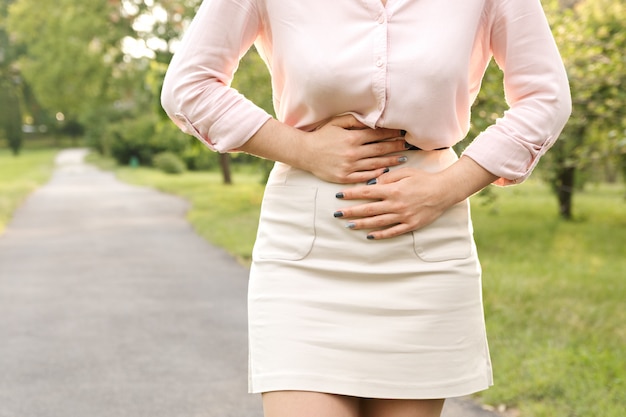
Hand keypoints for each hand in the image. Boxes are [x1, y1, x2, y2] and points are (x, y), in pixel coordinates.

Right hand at [302, 114, 407, 183]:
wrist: (305, 153)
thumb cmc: (322, 136)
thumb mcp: (337, 123)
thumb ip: (355, 121)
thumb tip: (373, 120)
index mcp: (352, 138)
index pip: (377, 135)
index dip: (392, 133)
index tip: (402, 132)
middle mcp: (353, 153)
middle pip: (380, 150)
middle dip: (396, 146)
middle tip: (408, 145)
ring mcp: (349, 166)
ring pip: (375, 164)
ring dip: (391, 161)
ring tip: (403, 158)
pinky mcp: (345, 177)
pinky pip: (365, 176)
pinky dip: (377, 174)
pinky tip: (386, 171)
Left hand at [334, 167, 452, 239]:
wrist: (444, 191)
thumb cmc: (424, 179)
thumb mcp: (405, 172)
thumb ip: (387, 177)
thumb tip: (372, 183)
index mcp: (393, 190)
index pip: (367, 192)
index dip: (351, 194)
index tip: (339, 195)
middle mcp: (396, 204)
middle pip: (369, 209)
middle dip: (351, 211)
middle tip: (337, 214)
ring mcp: (403, 216)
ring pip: (378, 222)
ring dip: (362, 224)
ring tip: (349, 225)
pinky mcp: (410, 225)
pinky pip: (392, 231)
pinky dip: (380, 234)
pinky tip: (369, 235)